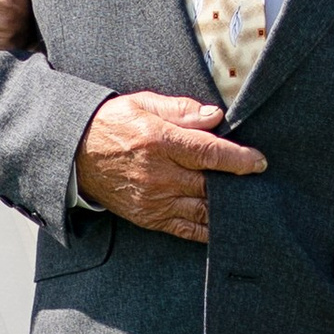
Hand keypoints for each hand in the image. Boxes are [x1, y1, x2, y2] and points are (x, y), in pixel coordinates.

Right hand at [72, 91, 266, 245]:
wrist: (73, 154)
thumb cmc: (111, 124)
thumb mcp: (143, 103)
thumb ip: (181, 109)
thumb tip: (215, 116)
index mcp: (159, 141)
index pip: (210, 153)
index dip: (240, 159)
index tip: (260, 162)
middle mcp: (158, 174)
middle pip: (211, 184)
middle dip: (238, 185)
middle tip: (258, 183)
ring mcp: (153, 200)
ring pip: (202, 210)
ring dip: (226, 209)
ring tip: (246, 204)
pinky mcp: (148, 217)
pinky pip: (185, 229)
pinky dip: (206, 230)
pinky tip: (222, 225)